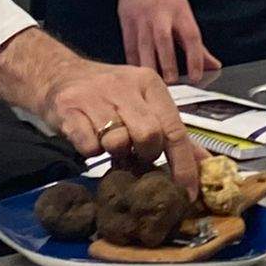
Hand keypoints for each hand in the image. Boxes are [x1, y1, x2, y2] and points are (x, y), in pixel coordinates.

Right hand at [36, 58, 201, 192]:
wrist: (59, 73)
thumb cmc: (108, 93)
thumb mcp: (143, 102)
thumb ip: (172, 131)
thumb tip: (206, 163)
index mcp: (149, 84)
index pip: (175, 129)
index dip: (183, 165)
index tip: (187, 192)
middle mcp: (124, 86)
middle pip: (149, 135)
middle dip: (145, 154)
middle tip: (134, 154)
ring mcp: (94, 96)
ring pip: (117, 142)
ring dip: (115, 151)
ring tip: (110, 142)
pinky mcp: (68, 109)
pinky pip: (88, 145)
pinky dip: (90, 150)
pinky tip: (89, 138)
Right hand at [115, 0, 219, 82]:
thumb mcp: (184, 12)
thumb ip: (196, 43)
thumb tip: (214, 65)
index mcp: (179, 11)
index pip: (191, 36)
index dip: (195, 58)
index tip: (197, 76)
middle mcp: (160, 14)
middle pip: (164, 40)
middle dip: (168, 63)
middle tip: (173, 82)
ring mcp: (141, 18)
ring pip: (144, 46)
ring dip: (151, 65)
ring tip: (156, 82)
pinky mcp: (126, 23)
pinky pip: (130, 47)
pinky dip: (135, 62)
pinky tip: (140, 75)